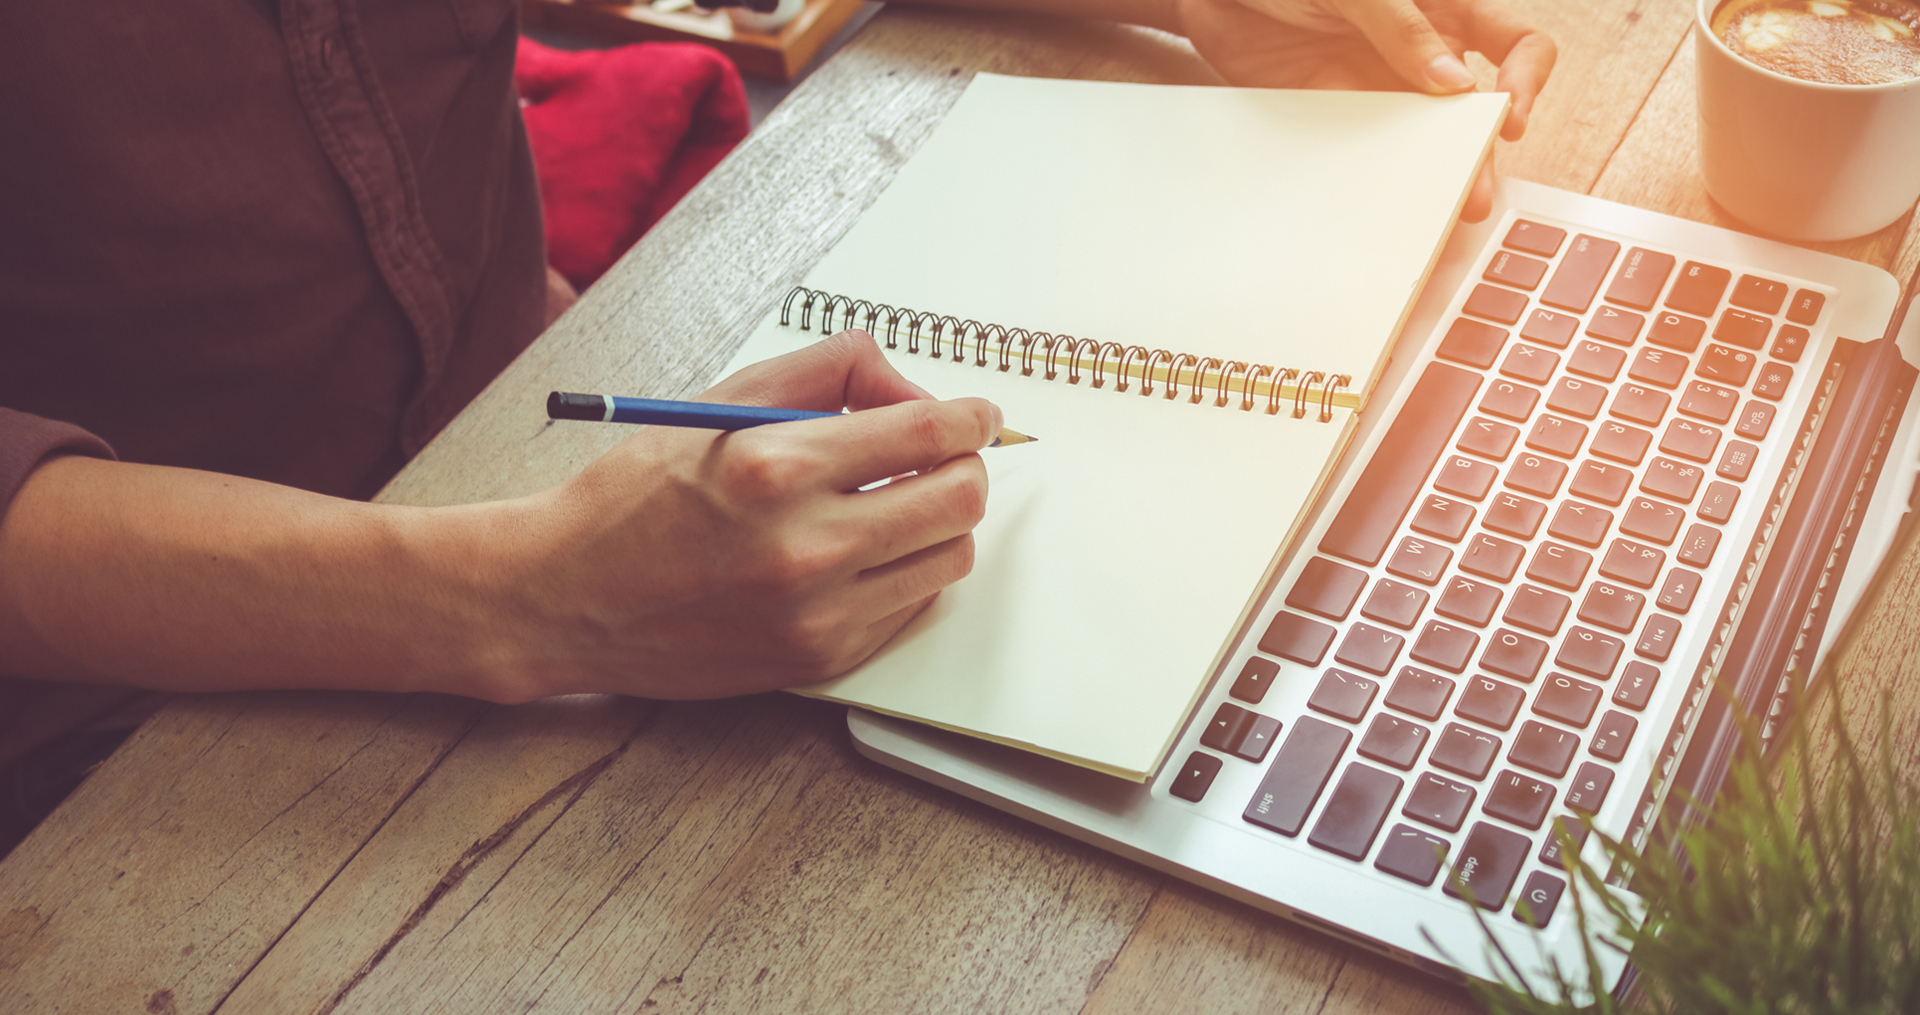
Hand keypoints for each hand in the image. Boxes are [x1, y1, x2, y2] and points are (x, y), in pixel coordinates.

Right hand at [504, 330, 998, 699]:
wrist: (565, 598)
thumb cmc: (636, 496)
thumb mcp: (721, 404)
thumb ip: (825, 373)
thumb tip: (909, 384)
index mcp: (776, 464)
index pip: (929, 431)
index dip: (971, 416)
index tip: (977, 414)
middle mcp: (803, 544)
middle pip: (960, 498)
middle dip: (963, 466)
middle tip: (939, 458)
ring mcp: (815, 612)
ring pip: (949, 558)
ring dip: (938, 524)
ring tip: (893, 506)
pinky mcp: (819, 659)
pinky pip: (909, 607)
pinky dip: (902, 573)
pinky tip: (856, 555)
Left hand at [1173, 0, 1555, 219]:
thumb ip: (1403, 26)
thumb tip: (1455, 81)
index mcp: (1442, 10)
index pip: (1513, 42)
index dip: (1526, 77)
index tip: (1511, 114)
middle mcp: (1419, 52)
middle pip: (1471, 110)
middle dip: (1479, 153)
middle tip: (1472, 196)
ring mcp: (1379, 86)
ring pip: (1422, 142)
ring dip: (1432, 178)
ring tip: (1434, 214)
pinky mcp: (1336, 112)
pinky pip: (1366, 154)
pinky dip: (1377, 182)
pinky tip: (1379, 205)